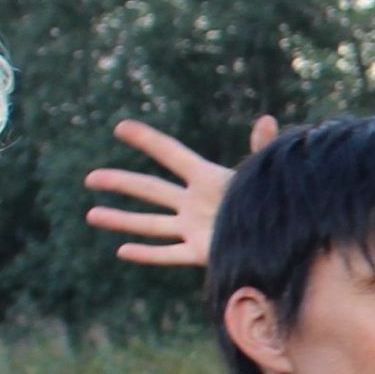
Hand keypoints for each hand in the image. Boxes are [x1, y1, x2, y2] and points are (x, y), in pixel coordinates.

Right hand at [83, 116, 273, 266]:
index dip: (148, 141)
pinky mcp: (199, 252)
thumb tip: (266, 119)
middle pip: (150, 189)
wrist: (283, 239)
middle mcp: (194, 202)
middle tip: (91, 177)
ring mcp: (193, 228)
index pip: (172, 155)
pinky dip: (146, 254)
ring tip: (91, 214)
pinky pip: (167, 254)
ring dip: (121, 220)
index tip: (121, 127)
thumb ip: (260, 149)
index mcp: (207, 178)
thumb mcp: (263, 174)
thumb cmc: (275, 202)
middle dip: (120, 182)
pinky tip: (122, 251)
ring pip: (150, 224)